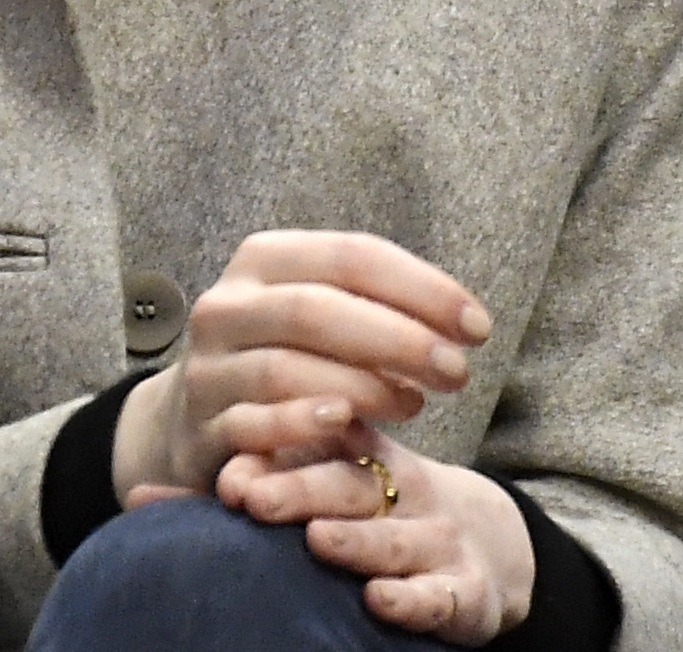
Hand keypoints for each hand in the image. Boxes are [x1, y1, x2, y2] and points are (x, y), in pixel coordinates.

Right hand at [110, 231, 491, 506]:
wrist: (203, 418)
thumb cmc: (291, 359)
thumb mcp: (322, 316)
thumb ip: (375, 306)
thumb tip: (464, 323)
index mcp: (262, 261)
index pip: (348, 256)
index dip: (421, 288)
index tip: (479, 328)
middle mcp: (227, 306)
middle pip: (314, 310)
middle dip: (397, 339)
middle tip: (458, 372)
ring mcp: (209, 367)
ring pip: (284, 368)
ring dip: (363, 386)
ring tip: (415, 405)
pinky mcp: (204, 426)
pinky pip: (252, 423)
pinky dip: (302, 422)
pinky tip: (349, 425)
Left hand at [219, 430, 535, 641]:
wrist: (483, 539)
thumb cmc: (369, 510)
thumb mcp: (313, 482)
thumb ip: (241, 484)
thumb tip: (136, 496)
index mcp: (357, 453)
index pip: (312, 441)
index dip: (271, 452)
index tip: (227, 473)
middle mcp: (400, 489)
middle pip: (345, 484)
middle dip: (297, 489)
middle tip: (250, 497)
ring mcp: (437, 538)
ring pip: (393, 538)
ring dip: (355, 540)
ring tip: (316, 539)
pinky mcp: (468, 591)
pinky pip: (442, 597)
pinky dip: (413, 600)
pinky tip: (380, 599)